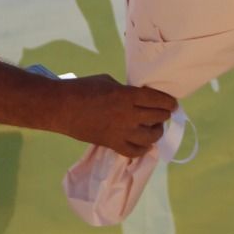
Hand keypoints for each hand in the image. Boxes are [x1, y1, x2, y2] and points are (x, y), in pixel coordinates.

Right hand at [61, 74, 176, 157]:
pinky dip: (143, 149)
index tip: (172, 104)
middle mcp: (128, 115)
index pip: (157, 100)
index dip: (168, 102)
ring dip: (156, 132)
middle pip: (157, 117)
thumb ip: (126, 91)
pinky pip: (134, 152)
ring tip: (155, 128)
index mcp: (127, 96)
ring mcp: (120, 132)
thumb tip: (137, 98)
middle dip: (163, 115)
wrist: (61, 107)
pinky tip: (144, 144)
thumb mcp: (109, 82)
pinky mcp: (112, 144)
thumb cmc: (83, 88)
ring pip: (150, 137)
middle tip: (163, 113)